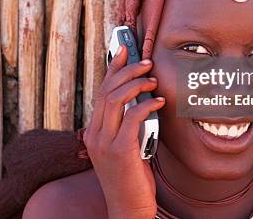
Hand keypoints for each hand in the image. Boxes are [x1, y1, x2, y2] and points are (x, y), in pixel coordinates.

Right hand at [83, 45, 164, 218]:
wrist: (129, 209)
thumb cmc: (132, 178)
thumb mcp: (127, 147)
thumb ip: (129, 125)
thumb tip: (144, 99)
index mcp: (93, 132)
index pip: (101, 92)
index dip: (112, 69)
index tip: (124, 51)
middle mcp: (94, 135)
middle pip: (107, 91)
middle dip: (126, 71)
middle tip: (145, 61)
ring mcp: (104, 143)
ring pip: (116, 100)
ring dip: (137, 84)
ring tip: (153, 79)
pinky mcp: (120, 151)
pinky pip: (132, 117)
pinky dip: (146, 105)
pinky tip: (159, 102)